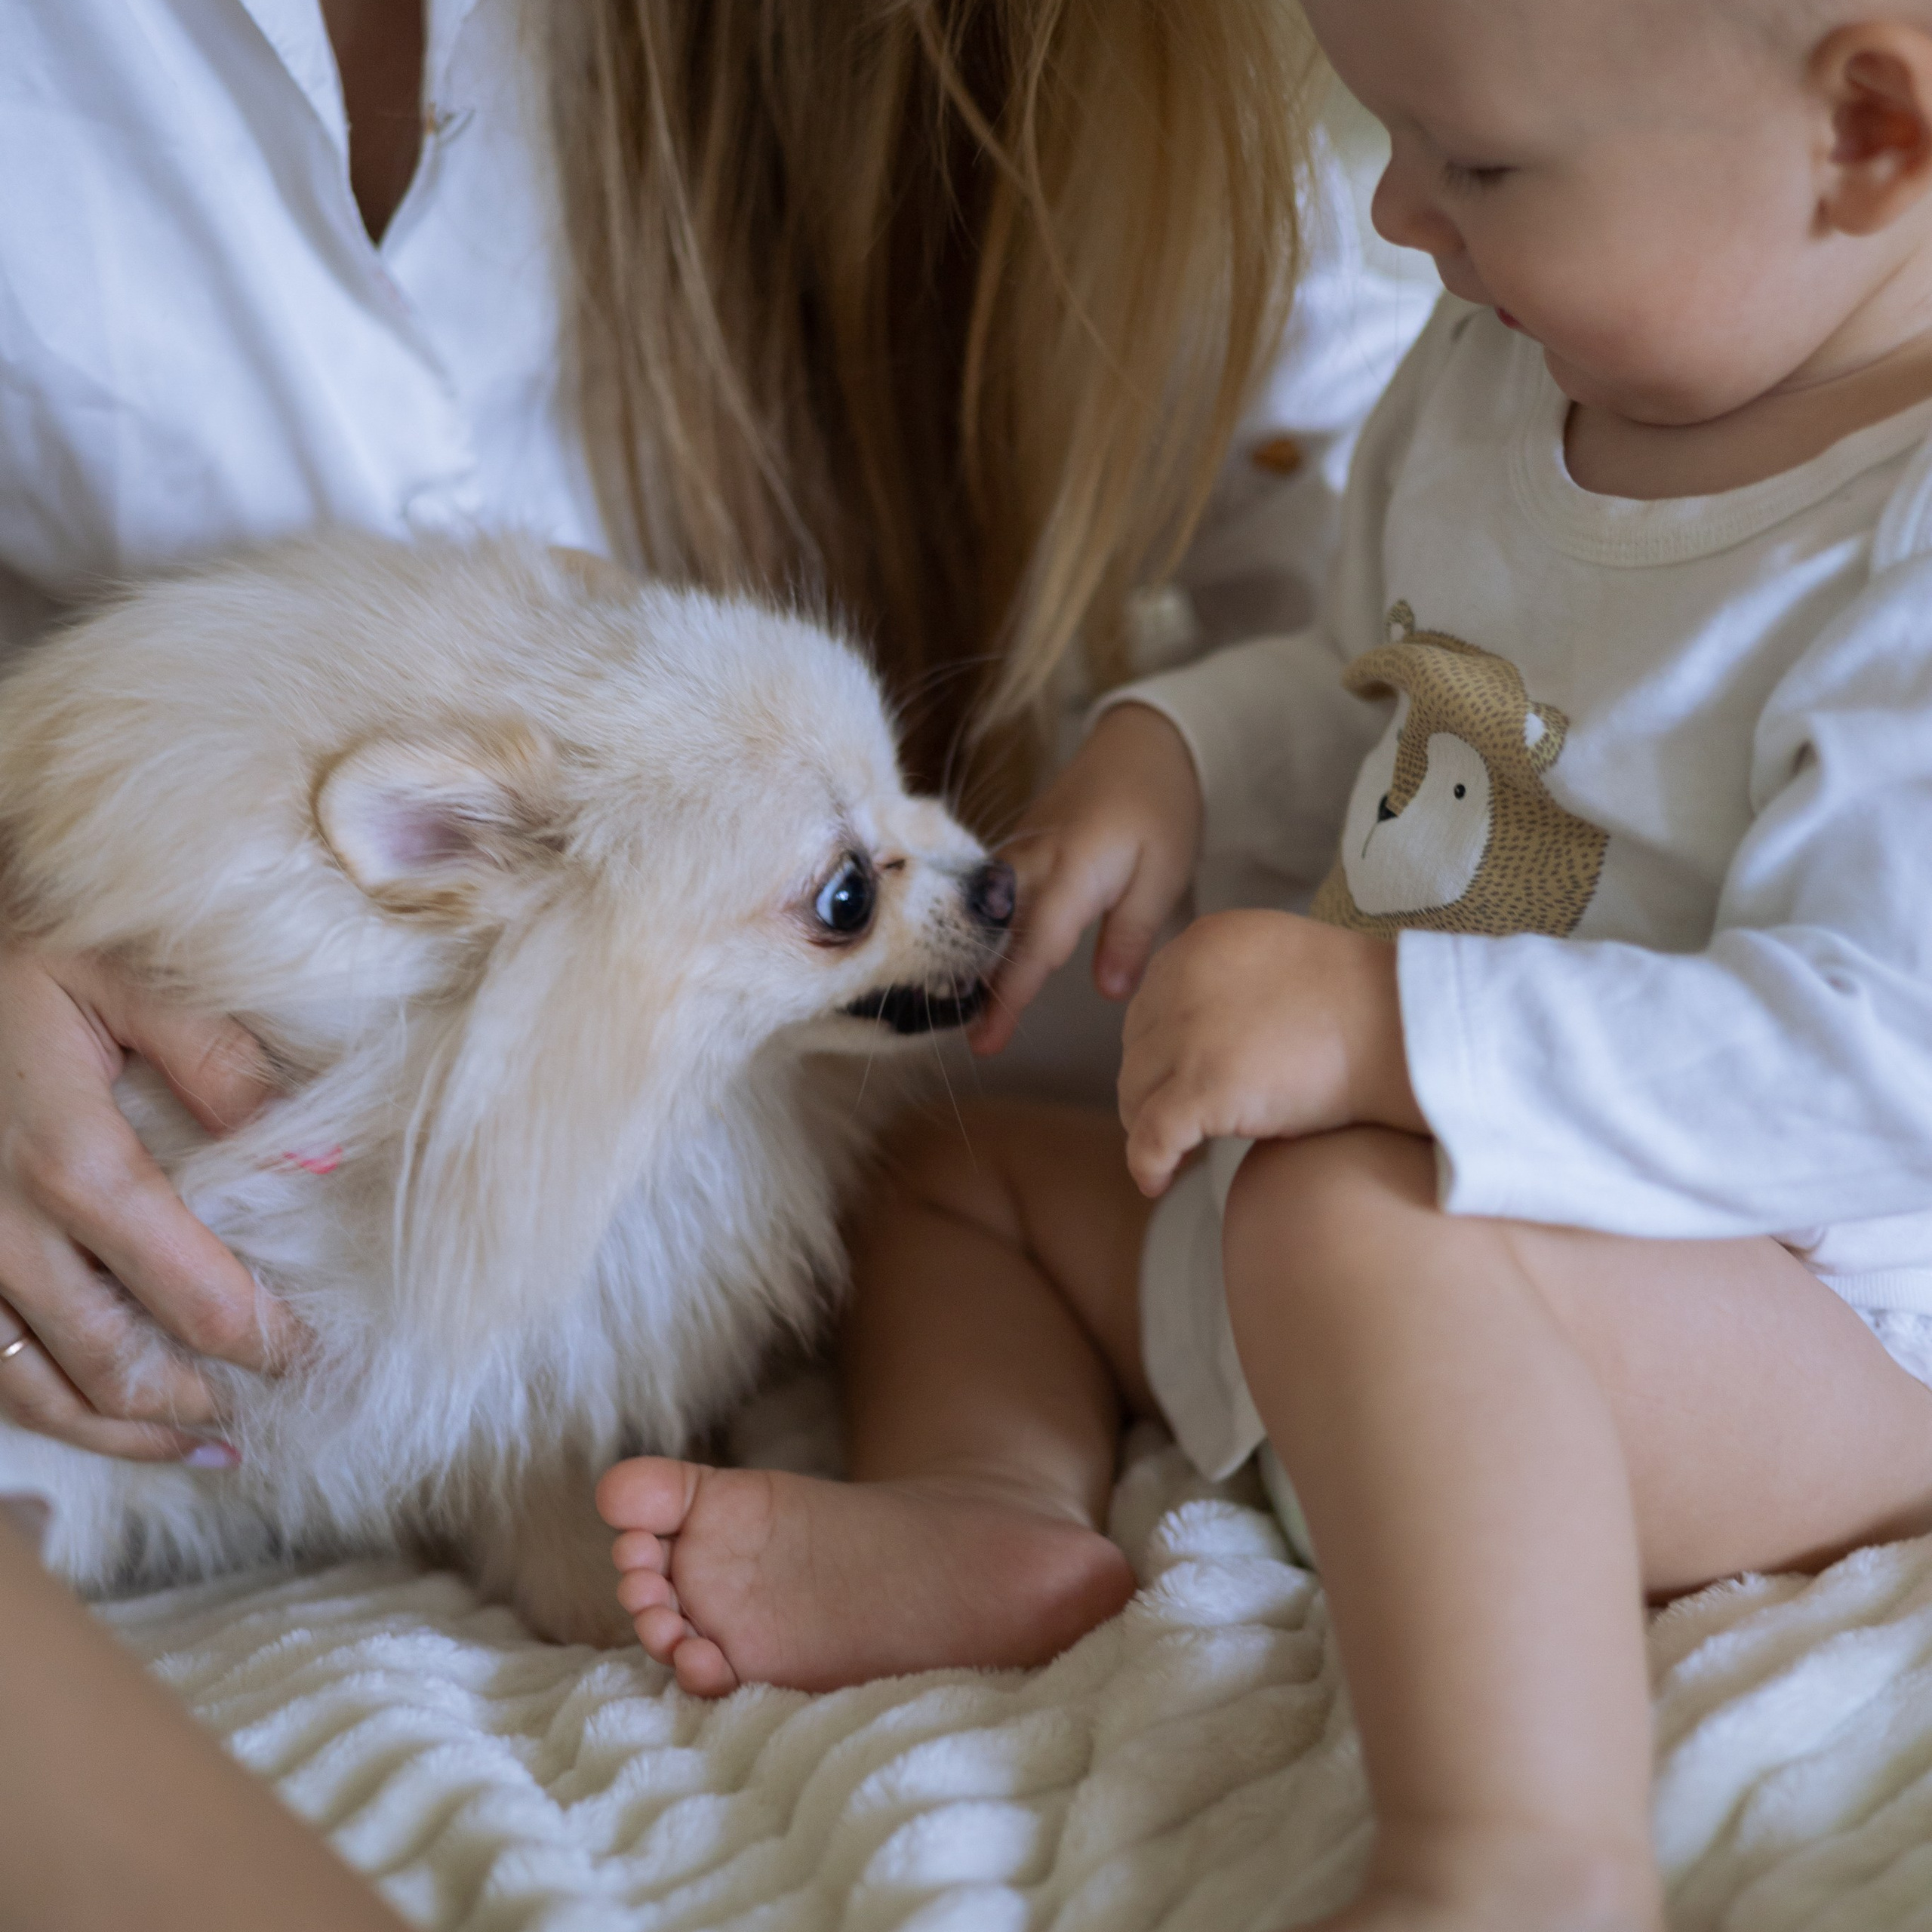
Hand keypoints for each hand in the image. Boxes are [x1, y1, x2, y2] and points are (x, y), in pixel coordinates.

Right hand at [0, 945, 296, 1460]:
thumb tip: (318, 1160)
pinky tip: (101, 1413)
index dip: (266, 1343)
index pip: (196, 1297)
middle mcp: (1, 1232)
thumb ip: (221, 1061)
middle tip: (280, 1409)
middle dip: (204, 1399)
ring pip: (37, 1392)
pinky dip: (47, 1410)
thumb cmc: (17, 946)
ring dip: (125, 1429)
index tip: (321, 1356)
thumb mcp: (124, 977)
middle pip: (117, 1363)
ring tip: (206, 1444)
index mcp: (72, 1165)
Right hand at [970, 703, 1202, 1054]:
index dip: (1010, 997)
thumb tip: (1110, 993)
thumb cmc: (1161, 809)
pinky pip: (989, 898)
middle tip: (969, 1042)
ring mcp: (1019, 853)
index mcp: (1072, 869)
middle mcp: (1032, 861)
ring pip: (984, 916)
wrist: (1142, 744)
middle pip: (994, 934)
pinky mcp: (1017, 851)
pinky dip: (980, 933)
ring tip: (963, 1013)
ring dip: (973, 962)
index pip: (1033, 946)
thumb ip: (1131, 934)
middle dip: (979, 988)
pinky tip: (977, 964)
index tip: (987, 1042)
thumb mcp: (1164, 874)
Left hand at [1116, 910, 1423, 1196]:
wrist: (1408, 1031)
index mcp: (1201, 943)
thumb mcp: (1277, 963)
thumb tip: (1191, 1032)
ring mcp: (1191, 1034)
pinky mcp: (1204, 1088)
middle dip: (1149, 1087)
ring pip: (1134, 1091)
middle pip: (1136, 1047)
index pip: (1149, 1004)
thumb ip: (1227, 981)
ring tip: (1170, 1152)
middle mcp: (1183, 980)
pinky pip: (1151, 1136)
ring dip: (1146, 1125)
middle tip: (1170, 1123)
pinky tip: (1158, 1181)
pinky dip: (1147, 1164)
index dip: (1158, 1050)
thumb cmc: (1364, 1006)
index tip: (1173, 1080)